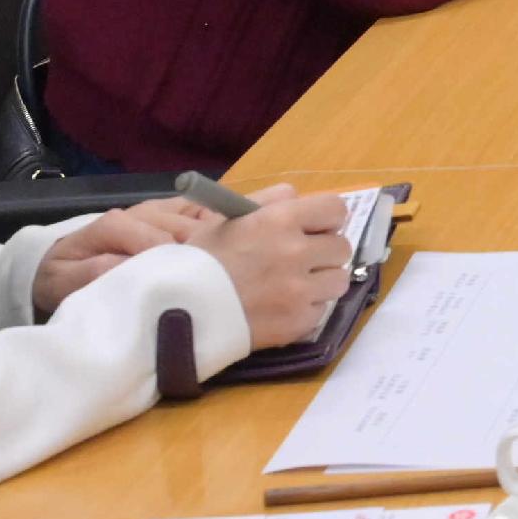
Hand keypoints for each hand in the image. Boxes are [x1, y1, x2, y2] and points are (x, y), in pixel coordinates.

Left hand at [30, 196, 215, 317]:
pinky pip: (203, 213)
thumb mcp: (65, 282)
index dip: (174, 267)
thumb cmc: (64, 275)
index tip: (181, 294)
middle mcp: (141, 210)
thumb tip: (132, 267)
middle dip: (197, 258)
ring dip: (210, 245)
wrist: (58, 261)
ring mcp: (159, 208)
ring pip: (199, 221)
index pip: (158, 242)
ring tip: (213, 276)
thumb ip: (94, 273)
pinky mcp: (172, 210)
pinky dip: (215, 228)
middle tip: (202, 290)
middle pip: (185, 231)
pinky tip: (216, 251)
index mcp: (116, 225)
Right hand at [184, 185, 353, 350]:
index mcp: (279, 220)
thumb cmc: (200, 260)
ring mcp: (299, 291)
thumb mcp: (227, 219)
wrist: (176, 311)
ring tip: (291, 286)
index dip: (327, 219)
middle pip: (341, 247)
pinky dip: (305, 309)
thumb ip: (268, 201)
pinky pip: (320, 310)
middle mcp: (295, 253)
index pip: (336, 209)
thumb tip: (298, 196)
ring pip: (338, 280)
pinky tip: (279, 308)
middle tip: (300, 260)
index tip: (315, 229)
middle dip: (323, 252)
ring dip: (320, 282)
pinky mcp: (298, 322)